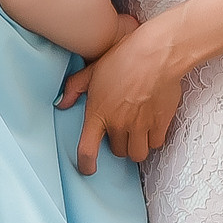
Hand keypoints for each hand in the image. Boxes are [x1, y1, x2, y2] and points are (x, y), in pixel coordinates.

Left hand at [60, 13, 187, 173]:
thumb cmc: (123, 58)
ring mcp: (140, 126)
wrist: (156, 54)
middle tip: (121, 129)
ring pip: (138, 154)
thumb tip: (62, 104)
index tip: (88, 169)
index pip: (87, 149)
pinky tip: (152, 125)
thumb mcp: (92, 70)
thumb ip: (74, 88)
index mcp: (98, 113)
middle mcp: (118, 124)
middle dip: (119, 143)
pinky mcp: (160, 124)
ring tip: (137, 132)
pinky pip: (156, 143)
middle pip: (118, 152)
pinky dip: (153, 138)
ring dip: (136, 146)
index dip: (86, 164)